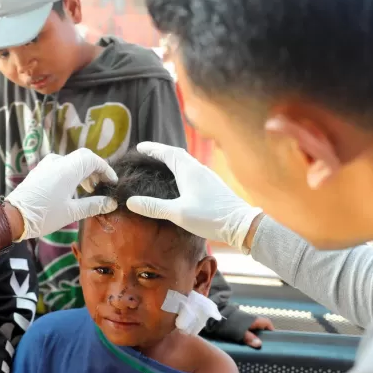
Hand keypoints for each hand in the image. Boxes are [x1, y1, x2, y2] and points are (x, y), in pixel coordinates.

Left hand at [5, 149, 117, 240]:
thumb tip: (112, 202)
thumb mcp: (72, 212)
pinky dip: (71, 174)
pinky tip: (72, 189)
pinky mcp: (39, 171)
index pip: (93, 159)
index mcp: (67, 168)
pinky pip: (60, 167)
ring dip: (83, 173)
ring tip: (89, 190)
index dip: (105, 169)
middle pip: (82, 159)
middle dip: (95, 170)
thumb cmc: (44, 214)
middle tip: (102, 187)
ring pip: (71, 162)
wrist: (13, 216)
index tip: (112, 182)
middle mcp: (57, 161)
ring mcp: (46, 165)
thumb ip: (94, 205)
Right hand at [125, 142, 263, 250]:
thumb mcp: (178, 213)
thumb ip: (154, 207)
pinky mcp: (212, 187)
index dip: (153, 149)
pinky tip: (178, 183)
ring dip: (172, 162)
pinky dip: (180, 171)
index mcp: (189, 170)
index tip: (139, 147)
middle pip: (177, 155)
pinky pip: (192, 172)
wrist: (241, 224)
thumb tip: (130, 201)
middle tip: (147, 155)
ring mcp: (207, 177)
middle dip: (161, 153)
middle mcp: (199, 169)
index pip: (168, 152)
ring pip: (186, 164)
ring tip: (159, 166)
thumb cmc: (210, 216)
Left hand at [211, 306, 274, 348]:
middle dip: (261, 335)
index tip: (272, 338)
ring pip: (251, 328)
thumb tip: (259, 344)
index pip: (267, 323)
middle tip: (261, 346)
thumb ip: (249, 337)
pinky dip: (245, 336)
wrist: (215, 315)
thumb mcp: (239, 331)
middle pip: (260, 327)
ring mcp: (243, 321)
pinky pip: (244, 330)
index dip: (270, 330)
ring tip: (251, 347)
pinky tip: (242, 343)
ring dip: (252, 336)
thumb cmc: (228, 323)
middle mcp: (250, 319)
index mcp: (254, 320)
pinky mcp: (236, 324)